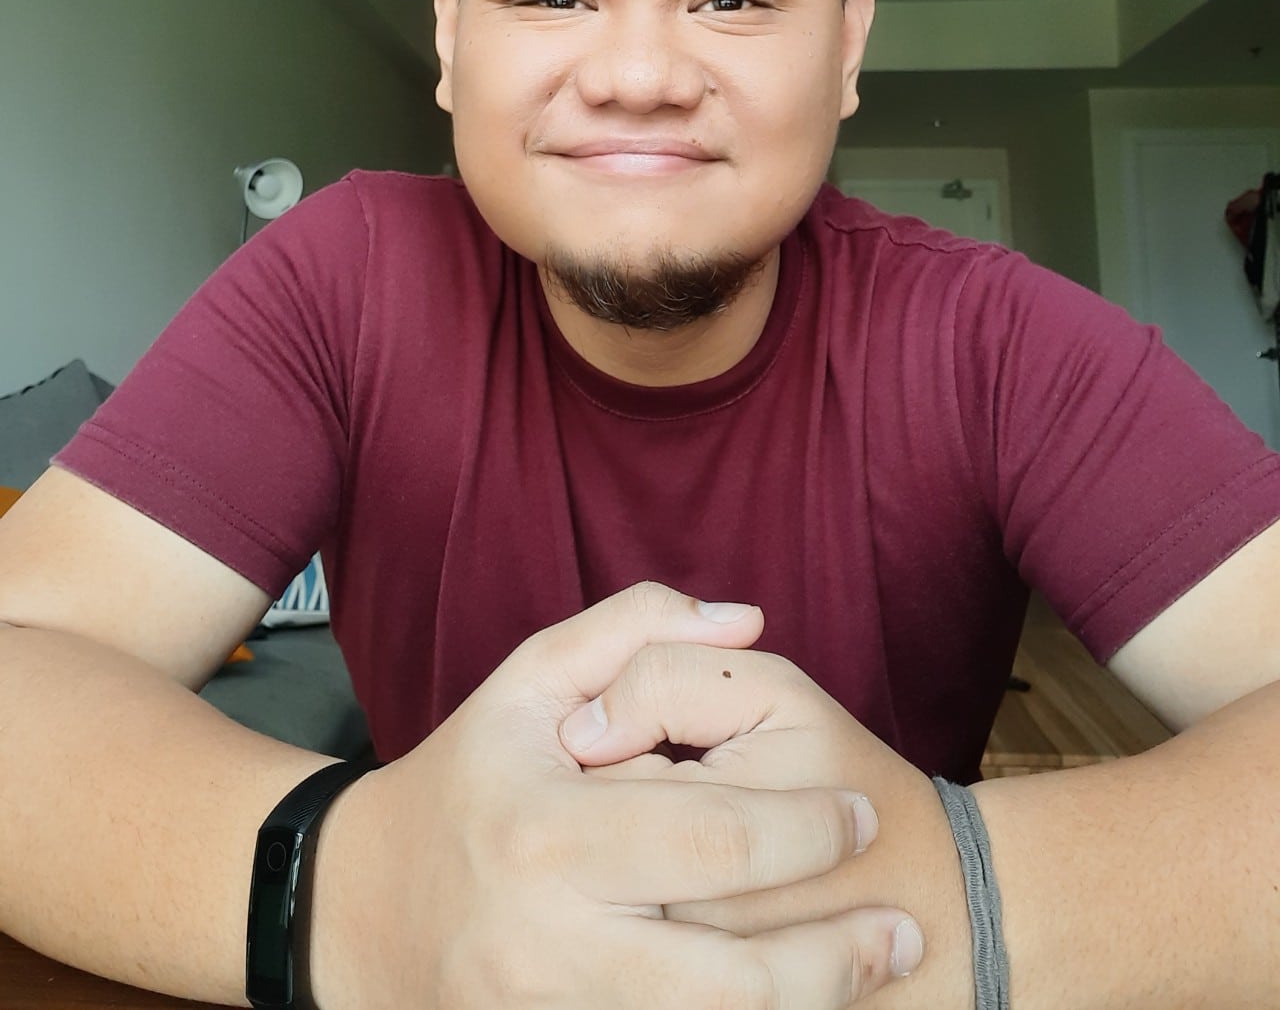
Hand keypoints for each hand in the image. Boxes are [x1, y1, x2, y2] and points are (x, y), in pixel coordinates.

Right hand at [311, 582, 920, 1008]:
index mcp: (545, 828)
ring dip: (809, 1008)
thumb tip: (747, 618)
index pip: (711, 837)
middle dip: (834, 952)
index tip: (859, 813)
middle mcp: (548, 937)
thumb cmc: (464, 783)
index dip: (806, 829)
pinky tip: (798, 1007)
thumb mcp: (526, 681)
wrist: (358, 914)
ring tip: (877, 972)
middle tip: (898, 924)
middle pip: (731, 975)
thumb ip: (635, 629)